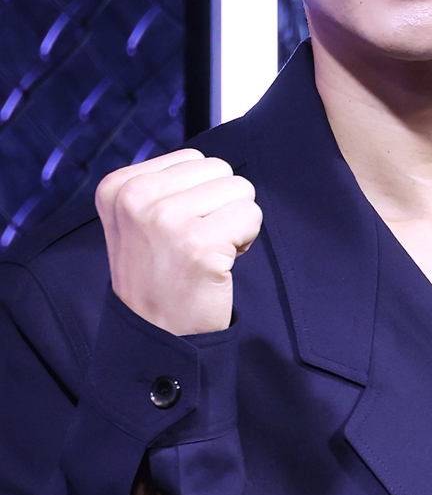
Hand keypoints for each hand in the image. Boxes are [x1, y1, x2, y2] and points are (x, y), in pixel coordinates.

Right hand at [95, 148, 262, 335]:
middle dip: (221, 204)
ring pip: (240, 188)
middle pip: (219, 169)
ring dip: (235, 221)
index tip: (179, 229)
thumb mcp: (137, 220)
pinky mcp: (198, 244)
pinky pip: (250, 215)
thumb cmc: (157, 275)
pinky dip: (245, 239)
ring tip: (207, 251)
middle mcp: (136, 198)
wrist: (155, 336)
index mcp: (118, 186)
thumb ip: (164, 185)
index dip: (199, 194)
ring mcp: (166, 220)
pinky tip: (219, 263)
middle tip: (197, 242)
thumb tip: (210, 163)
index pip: (193, 158)